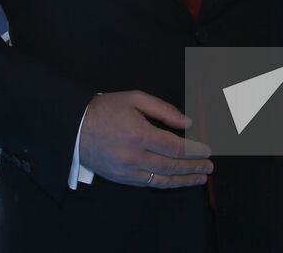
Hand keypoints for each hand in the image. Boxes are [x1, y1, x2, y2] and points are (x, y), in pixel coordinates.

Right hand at [77, 91, 212, 188]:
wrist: (73, 127)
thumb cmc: (105, 109)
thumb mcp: (134, 99)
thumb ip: (163, 110)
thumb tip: (187, 124)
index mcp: (139, 134)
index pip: (175, 147)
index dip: (194, 151)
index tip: (208, 150)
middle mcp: (134, 157)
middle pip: (171, 166)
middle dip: (193, 167)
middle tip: (210, 167)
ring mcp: (127, 171)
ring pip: (162, 180)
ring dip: (183, 180)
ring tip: (199, 178)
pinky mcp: (120, 179)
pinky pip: (148, 183)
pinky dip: (165, 183)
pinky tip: (176, 180)